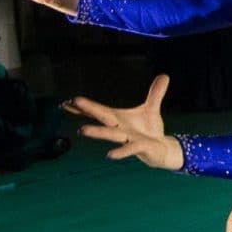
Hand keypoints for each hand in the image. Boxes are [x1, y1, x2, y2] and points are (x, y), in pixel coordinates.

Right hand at [66, 74, 181, 169]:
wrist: (159, 149)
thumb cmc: (149, 130)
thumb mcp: (152, 108)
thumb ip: (155, 93)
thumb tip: (163, 76)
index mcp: (119, 119)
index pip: (99, 110)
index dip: (84, 106)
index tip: (67, 101)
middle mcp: (119, 129)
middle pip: (102, 117)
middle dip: (88, 110)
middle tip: (71, 103)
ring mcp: (127, 139)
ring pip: (111, 135)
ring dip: (97, 132)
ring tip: (82, 130)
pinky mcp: (139, 148)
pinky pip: (128, 149)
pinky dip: (120, 151)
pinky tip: (110, 155)